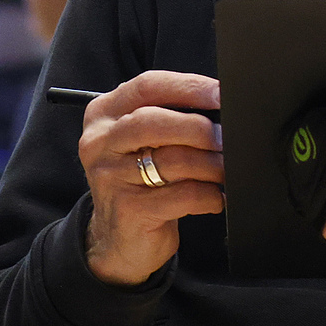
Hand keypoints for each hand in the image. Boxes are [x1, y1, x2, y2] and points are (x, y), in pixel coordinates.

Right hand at [76, 70, 223, 285]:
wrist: (118, 240)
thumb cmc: (140, 180)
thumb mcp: (142, 141)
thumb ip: (169, 117)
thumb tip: (219, 104)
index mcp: (103, 114)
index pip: (147, 86)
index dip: (189, 87)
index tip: (220, 93)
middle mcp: (100, 142)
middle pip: (155, 121)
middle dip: (200, 127)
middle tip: (226, 138)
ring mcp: (110, 177)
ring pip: (173, 159)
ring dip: (211, 164)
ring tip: (225, 170)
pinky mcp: (128, 210)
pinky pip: (182, 195)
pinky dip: (209, 195)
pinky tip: (215, 197)